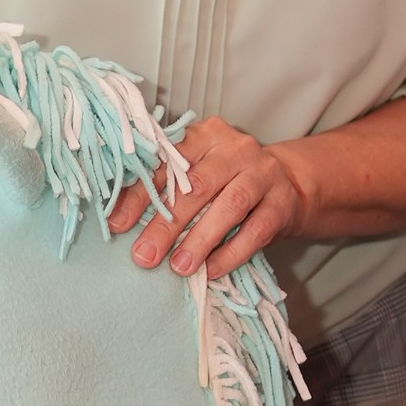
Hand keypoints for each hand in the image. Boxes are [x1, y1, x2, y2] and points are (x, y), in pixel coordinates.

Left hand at [108, 116, 302, 281]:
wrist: (289, 184)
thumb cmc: (228, 180)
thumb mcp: (197, 171)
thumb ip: (165, 185)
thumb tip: (118, 218)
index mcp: (205, 135)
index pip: (166, 163)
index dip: (139, 195)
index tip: (117, 225)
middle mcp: (236, 149)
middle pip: (197, 186)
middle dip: (167, 224)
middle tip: (144, 256)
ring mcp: (263, 174)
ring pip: (229, 206)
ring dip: (200, 240)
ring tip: (179, 267)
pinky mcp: (282, 203)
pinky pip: (256, 231)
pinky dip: (231, 253)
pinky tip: (211, 270)